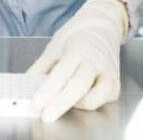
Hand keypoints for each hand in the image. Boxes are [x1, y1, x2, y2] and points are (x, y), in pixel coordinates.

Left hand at [26, 0, 127, 122]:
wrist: (102, 26)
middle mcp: (95, 62)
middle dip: (60, 103)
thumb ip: (41, 66)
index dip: (48, 90)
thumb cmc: (77, 36)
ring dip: (78, 104)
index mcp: (77, 49)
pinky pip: (103, 100)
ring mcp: (108, 73)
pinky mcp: (115, 84)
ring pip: (96, 96)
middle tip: (46, 115)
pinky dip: (90, 103)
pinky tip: (79, 98)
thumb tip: (26, 83)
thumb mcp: (55, 46)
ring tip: (64, 100)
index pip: (61, 72)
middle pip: (79, 86)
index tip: (36, 104)